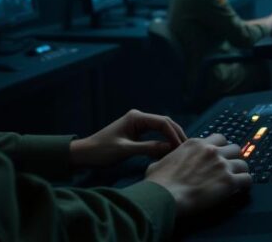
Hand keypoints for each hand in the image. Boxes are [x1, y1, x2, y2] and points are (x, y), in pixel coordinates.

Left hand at [70, 109, 186, 167]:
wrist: (84, 154)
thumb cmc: (102, 151)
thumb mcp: (126, 150)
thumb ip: (148, 148)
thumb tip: (170, 148)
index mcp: (136, 117)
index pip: (162, 122)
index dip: (174, 134)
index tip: (181, 147)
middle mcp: (138, 117)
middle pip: (164, 124)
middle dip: (176, 135)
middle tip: (186, 148)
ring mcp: (138, 124)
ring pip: (161, 129)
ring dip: (170, 139)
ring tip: (180, 151)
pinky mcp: (136, 133)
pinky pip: (154, 135)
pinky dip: (162, 142)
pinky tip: (168, 152)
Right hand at [145, 133, 251, 217]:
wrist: (164, 196)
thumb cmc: (158, 183)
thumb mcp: (158, 163)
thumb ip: (167, 158)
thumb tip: (161, 164)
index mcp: (195, 144)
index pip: (218, 139)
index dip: (220, 148)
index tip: (219, 157)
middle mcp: (211, 151)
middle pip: (234, 148)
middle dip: (232, 158)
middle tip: (229, 169)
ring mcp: (222, 165)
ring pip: (243, 163)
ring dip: (240, 171)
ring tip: (236, 180)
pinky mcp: (229, 181)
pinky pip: (247, 179)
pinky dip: (245, 185)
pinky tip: (241, 190)